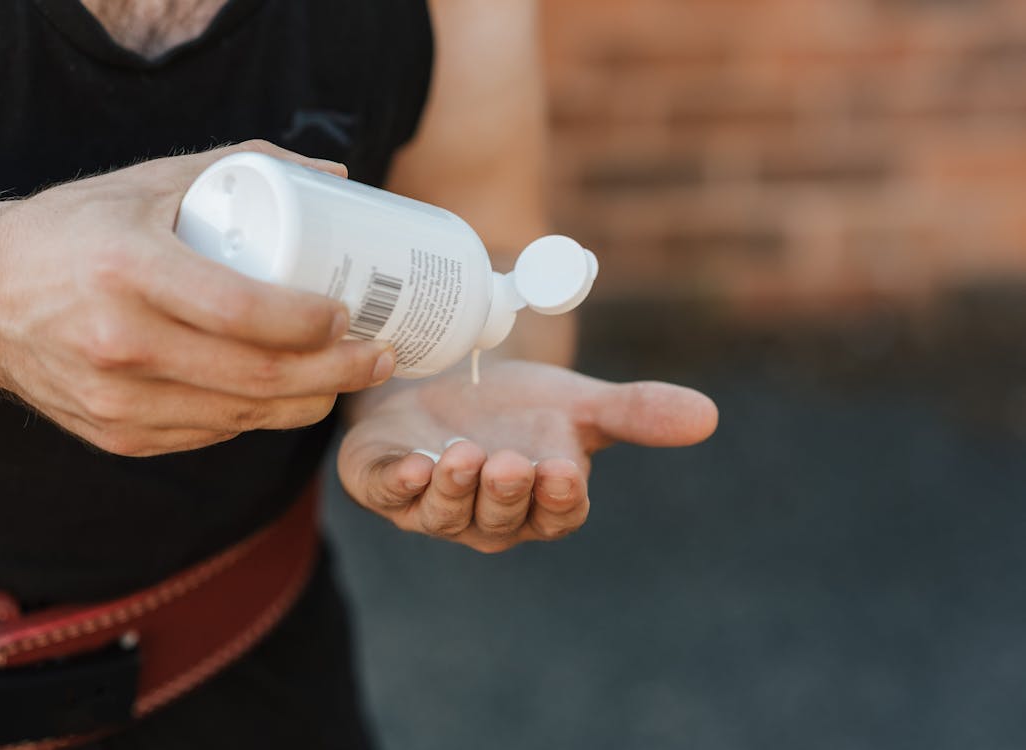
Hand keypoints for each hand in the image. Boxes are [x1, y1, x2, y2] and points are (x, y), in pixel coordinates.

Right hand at [0, 141, 395, 455]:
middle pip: (258, 376)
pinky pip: (213, 433)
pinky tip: (288, 394)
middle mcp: (119, 344)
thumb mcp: (148, 182)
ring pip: (244, 416)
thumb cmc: (75, 230)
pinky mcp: (119, 436)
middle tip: (380, 356)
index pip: (242, 311)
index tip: (351, 312)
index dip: (310, 322)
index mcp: (128, 270)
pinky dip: (261, 416)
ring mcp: (117, 401)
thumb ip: (242, 168)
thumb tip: (339, 179)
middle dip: (338, 373)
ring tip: (350, 376)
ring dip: (311, 402)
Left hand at [338, 360, 717, 552]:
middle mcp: (486, 515)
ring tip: (463, 458)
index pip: (556, 514)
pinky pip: (388, 494)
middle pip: (499, 519)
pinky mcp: (383, 482)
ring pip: (444, 513)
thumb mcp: (577, 402)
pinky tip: (410, 464)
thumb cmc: (516, 406)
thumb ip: (635, 412)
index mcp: (538, 503)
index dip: (559, 500)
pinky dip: (396, 484)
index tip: (563, 473)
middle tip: (511, 463)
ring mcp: (431, 504)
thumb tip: (708, 415)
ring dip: (453, 489)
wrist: (446, 381)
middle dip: (504, 494)